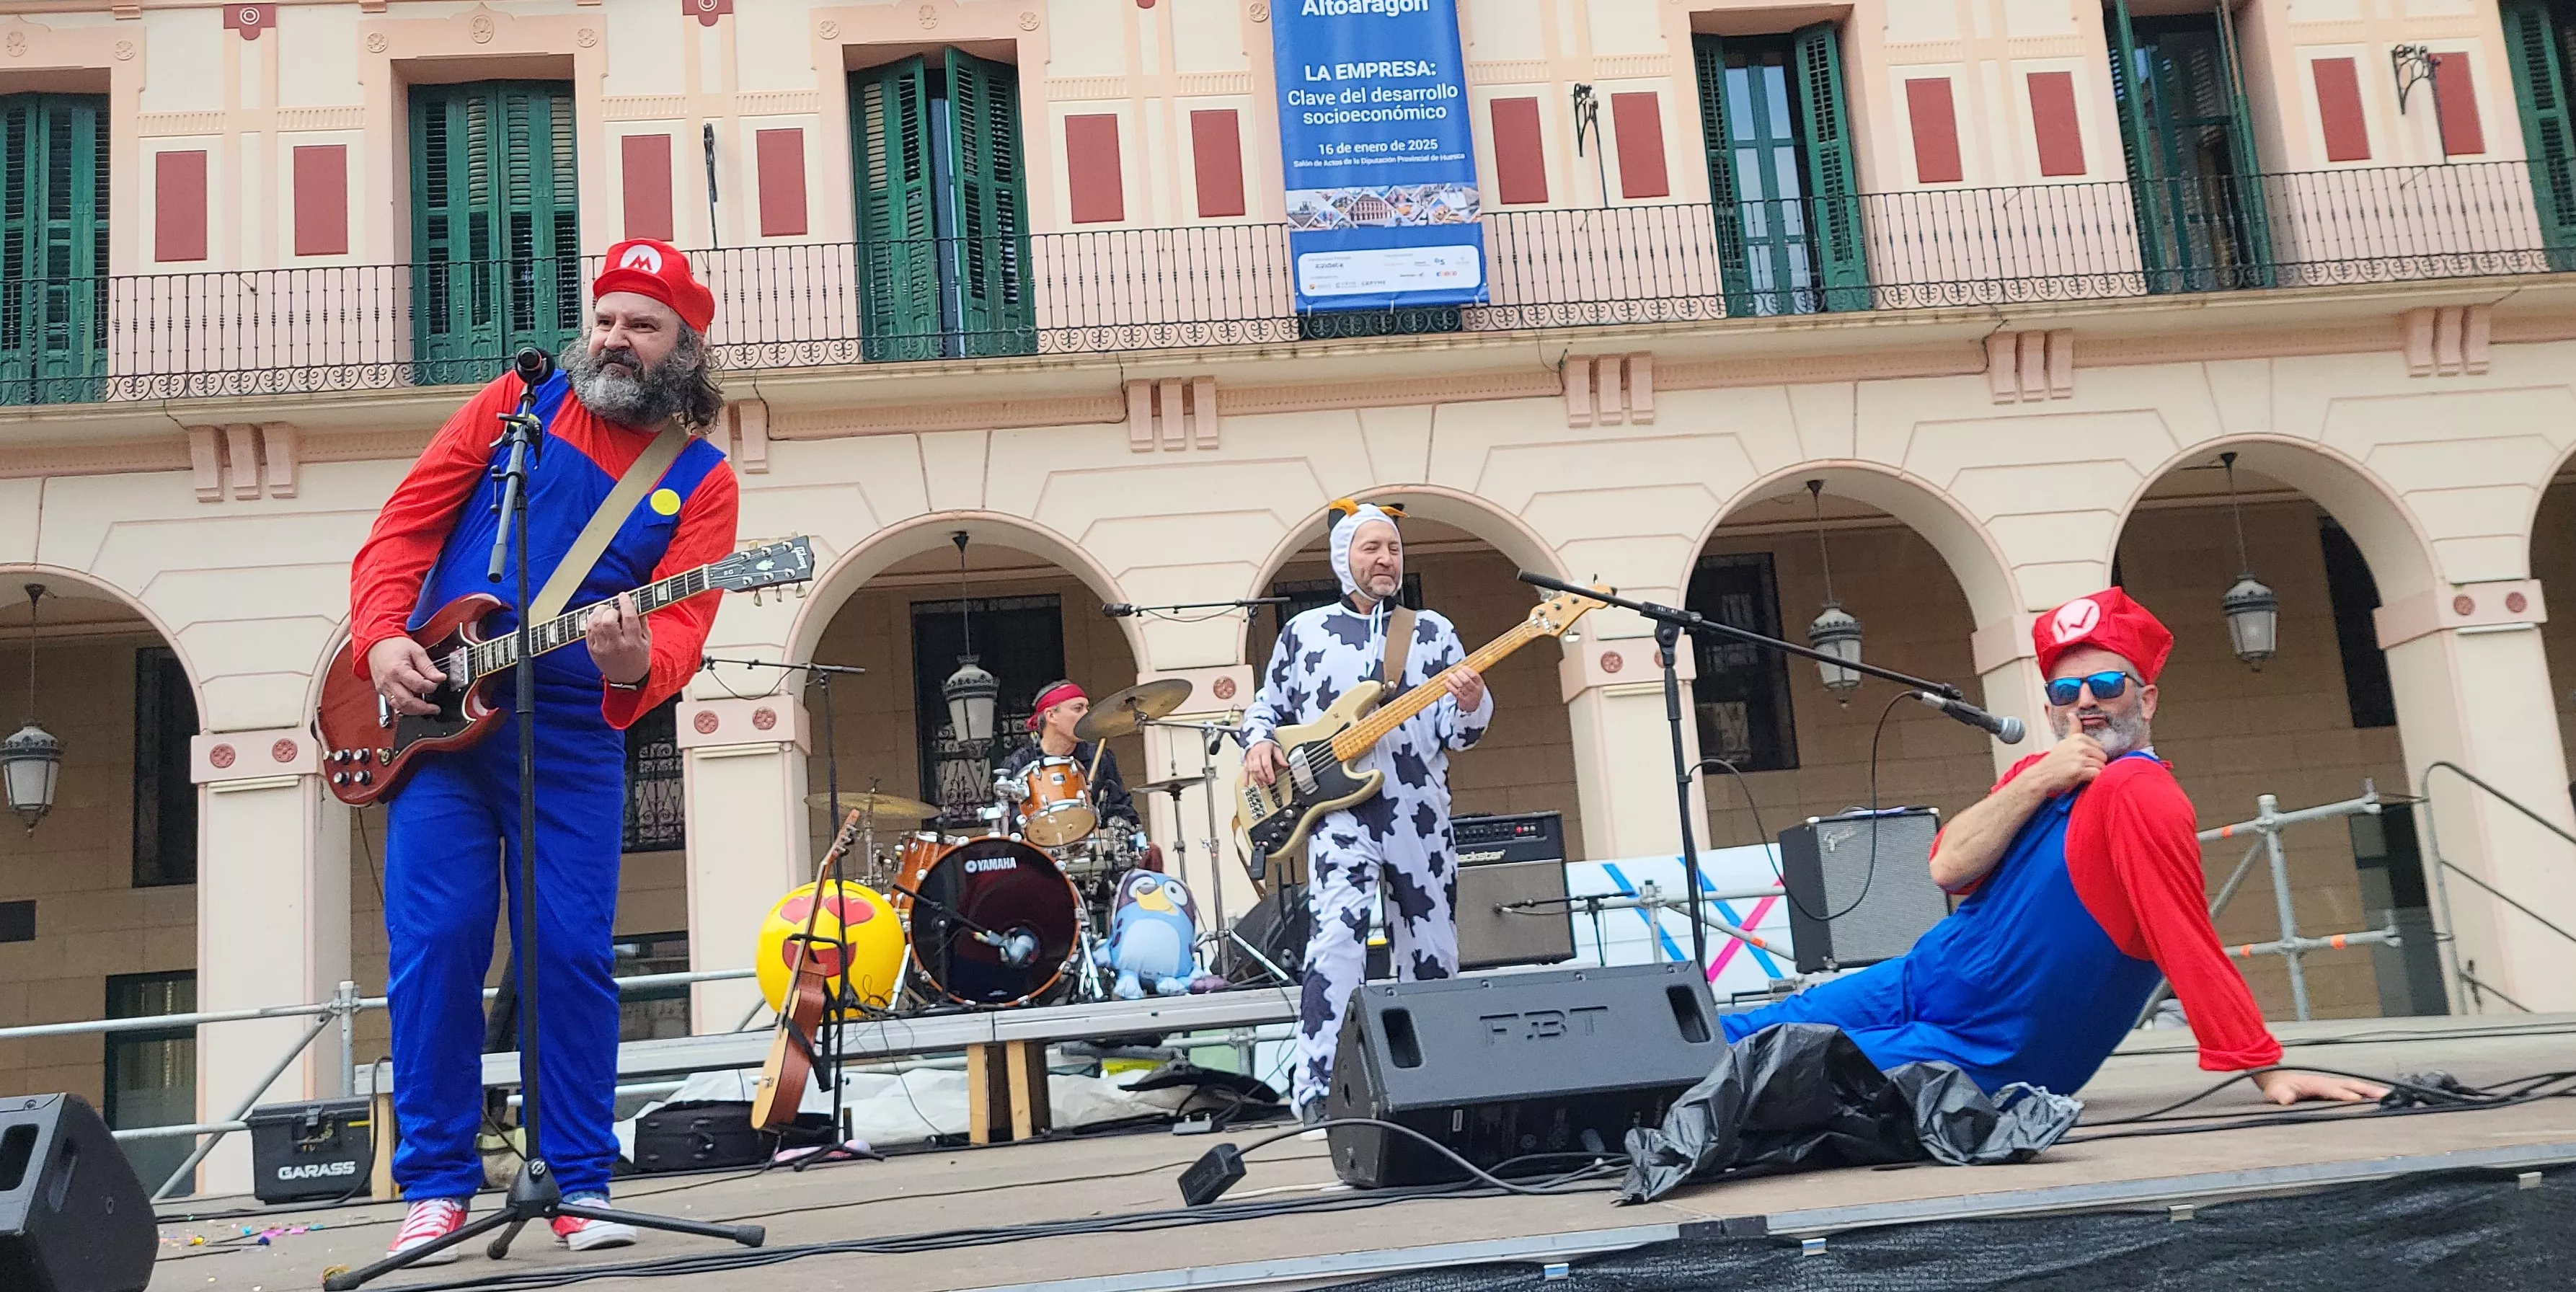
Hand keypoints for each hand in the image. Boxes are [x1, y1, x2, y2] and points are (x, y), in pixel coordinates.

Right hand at [367, 637, 445, 716]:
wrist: (376, 644)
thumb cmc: (394, 645)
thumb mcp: (416, 651)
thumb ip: (428, 667)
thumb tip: (439, 678)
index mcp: (397, 670)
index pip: (417, 685)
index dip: (430, 687)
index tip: (437, 683)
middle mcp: (389, 681)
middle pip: (406, 702)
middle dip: (423, 708)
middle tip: (435, 708)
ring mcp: (384, 688)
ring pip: (399, 707)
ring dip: (415, 711)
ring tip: (428, 709)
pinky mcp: (382, 691)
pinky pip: (394, 704)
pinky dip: (406, 707)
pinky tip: (415, 705)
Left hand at [584, 593, 651, 686]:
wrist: (628, 678)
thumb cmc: (638, 656)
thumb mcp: (646, 640)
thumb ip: (642, 621)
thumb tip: (635, 602)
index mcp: (634, 643)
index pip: (629, 618)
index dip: (625, 603)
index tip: (624, 596)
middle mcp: (617, 646)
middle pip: (608, 622)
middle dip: (610, 610)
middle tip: (613, 610)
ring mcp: (603, 649)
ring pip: (595, 625)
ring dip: (598, 613)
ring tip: (605, 612)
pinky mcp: (592, 650)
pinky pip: (588, 630)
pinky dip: (592, 621)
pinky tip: (598, 619)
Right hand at [1242, 740, 1283, 787]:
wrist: (1255, 736)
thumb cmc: (1266, 743)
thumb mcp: (1275, 747)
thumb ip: (1280, 757)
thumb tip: (1286, 764)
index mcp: (1263, 751)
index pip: (1266, 764)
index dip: (1269, 773)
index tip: (1272, 780)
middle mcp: (1255, 755)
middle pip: (1258, 769)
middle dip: (1263, 778)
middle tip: (1268, 783)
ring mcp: (1250, 758)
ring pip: (1252, 770)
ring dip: (1257, 779)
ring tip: (1262, 784)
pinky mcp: (1246, 761)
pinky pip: (1245, 770)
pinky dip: (1245, 777)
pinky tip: (1246, 784)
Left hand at [1446, 667, 1485, 711]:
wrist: (1473, 706)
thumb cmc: (1472, 691)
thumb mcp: (1476, 683)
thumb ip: (1469, 676)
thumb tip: (1459, 666)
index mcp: (1480, 683)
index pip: (1474, 675)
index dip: (1467, 670)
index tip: (1461, 667)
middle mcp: (1476, 690)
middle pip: (1466, 680)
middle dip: (1459, 674)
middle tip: (1454, 672)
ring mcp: (1470, 696)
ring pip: (1460, 686)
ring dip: (1453, 679)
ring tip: (1449, 675)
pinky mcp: (1463, 700)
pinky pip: (1455, 692)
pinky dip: (1450, 686)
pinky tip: (1446, 683)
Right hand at [2027, 731, 2106, 796]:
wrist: (2041, 776)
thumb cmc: (2054, 762)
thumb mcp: (2064, 742)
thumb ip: (2073, 728)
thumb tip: (2072, 714)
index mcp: (2078, 738)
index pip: (2099, 747)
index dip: (2092, 755)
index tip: (2081, 759)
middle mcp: (2080, 746)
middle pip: (2102, 757)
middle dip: (2094, 764)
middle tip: (2081, 767)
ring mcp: (2080, 758)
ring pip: (2101, 766)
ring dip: (2093, 772)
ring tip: (2081, 773)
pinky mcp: (2080, 771)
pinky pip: (2097, 774)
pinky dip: (2092, 778)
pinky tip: (2082, 778)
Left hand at [2253, 1069, 2387, 1105]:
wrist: (2277, 1079)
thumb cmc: (2279, 1088)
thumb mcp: (2276, 1092)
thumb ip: (2282, 1095)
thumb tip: (2286, 1099)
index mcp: (2315, 1084)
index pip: (2333, 1090)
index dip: (2344, 1095)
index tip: (2358, 1100)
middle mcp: (2326, 1082)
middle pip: (2350, 1085)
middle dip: (2367, 1090)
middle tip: (2386, 1095)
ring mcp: (2331, 1083)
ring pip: (2354, 1085)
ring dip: (2370, 1090)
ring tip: (2387, 1095)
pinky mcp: (2333, 1087)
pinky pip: (2352, 1088)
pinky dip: (2365, 1091)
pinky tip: (2375, 1097)